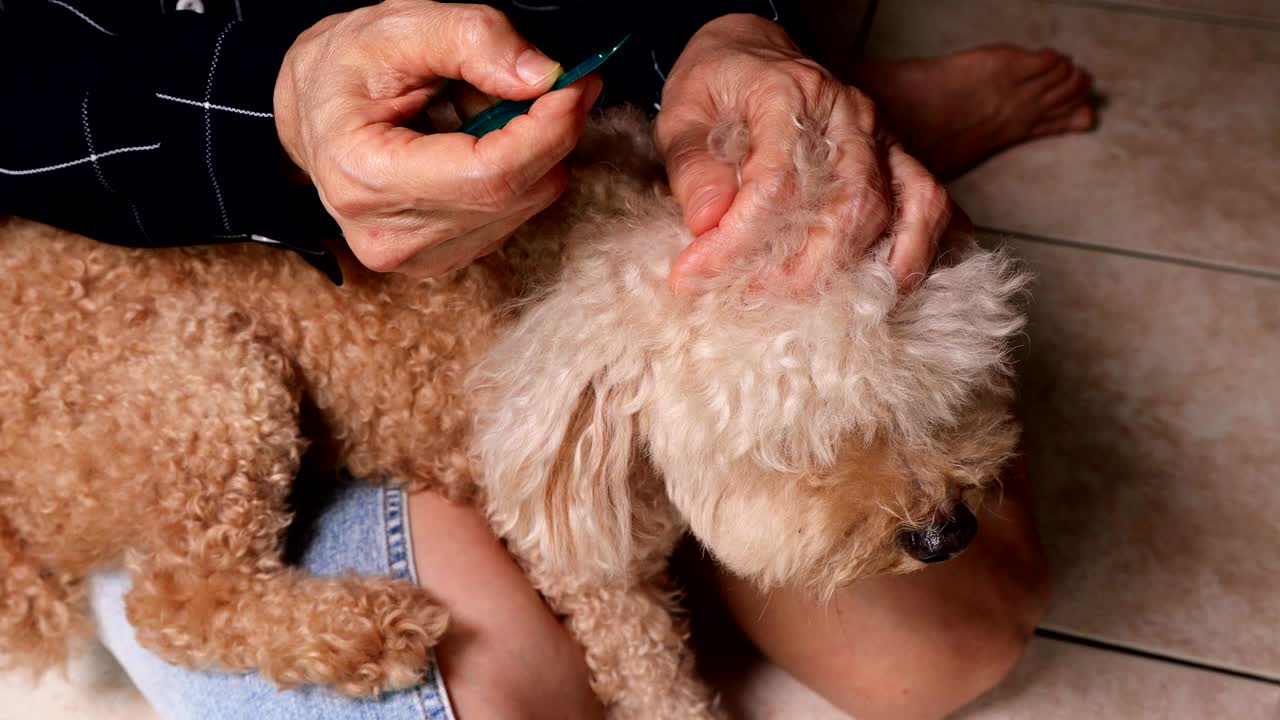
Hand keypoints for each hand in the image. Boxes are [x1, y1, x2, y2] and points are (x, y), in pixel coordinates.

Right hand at [274, 0, 601, 276]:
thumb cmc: (347, 68)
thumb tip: (543, 76)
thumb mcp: (399, 28)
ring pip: (521, 206)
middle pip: (514, 194)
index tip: (576, 83)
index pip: (489, 175)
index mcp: (365, 178)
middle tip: (557, 81)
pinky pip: (511, 217)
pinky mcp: (440, 259)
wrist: (313, 110)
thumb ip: (473, 40)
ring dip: (532, 152)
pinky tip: (482, 142)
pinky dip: (517, 174)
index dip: (548, 128)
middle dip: (551, 133)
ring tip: (492, 106)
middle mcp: (388, 235)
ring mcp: (415, 258)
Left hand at [655, 14, 967, 292]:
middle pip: (843, 206)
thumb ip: (692, 166)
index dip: (736, 241)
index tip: (695, 275)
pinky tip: (878, 291)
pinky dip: (910, 254)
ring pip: (890, 213)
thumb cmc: (718, 85)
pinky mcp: (898, 157)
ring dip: (849, 273)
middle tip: (745, 299)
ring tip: (797, 306)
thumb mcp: (681, 113)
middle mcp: (846, 115)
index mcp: (787, 94)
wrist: (755, 54)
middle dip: (795, 273)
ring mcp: (881, 135)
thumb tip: (707, 222)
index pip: (774, 183)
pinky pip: (927, 207)